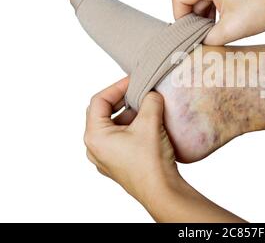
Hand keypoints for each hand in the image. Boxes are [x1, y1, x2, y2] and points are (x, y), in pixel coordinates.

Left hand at [84, 77, 177, 201]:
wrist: (162, 191)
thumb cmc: (150, 161)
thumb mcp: (150, 122)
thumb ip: (150, 101)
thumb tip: (152, 94)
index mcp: (95, 136)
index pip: (98, 101)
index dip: (116, 87)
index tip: (133, 81)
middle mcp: (95, 148)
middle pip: (104, 113)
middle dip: (123, 101)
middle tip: (141, 93)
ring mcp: (105, 158)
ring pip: (113, 127)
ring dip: (129, 115)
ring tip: (149, 109)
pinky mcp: (118, 164)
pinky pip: (120, 140)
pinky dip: (132, 129)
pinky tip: (149, 126)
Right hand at [172, 0, 264, 44]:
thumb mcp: (230, 30)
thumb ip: (205, 38)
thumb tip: (191, 43)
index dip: (181, 19)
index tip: (190, 35)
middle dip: (196, 16)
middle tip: (206, 34)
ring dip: (204, 10)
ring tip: (218, 25)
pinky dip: (213, 2)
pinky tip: (223, 15)